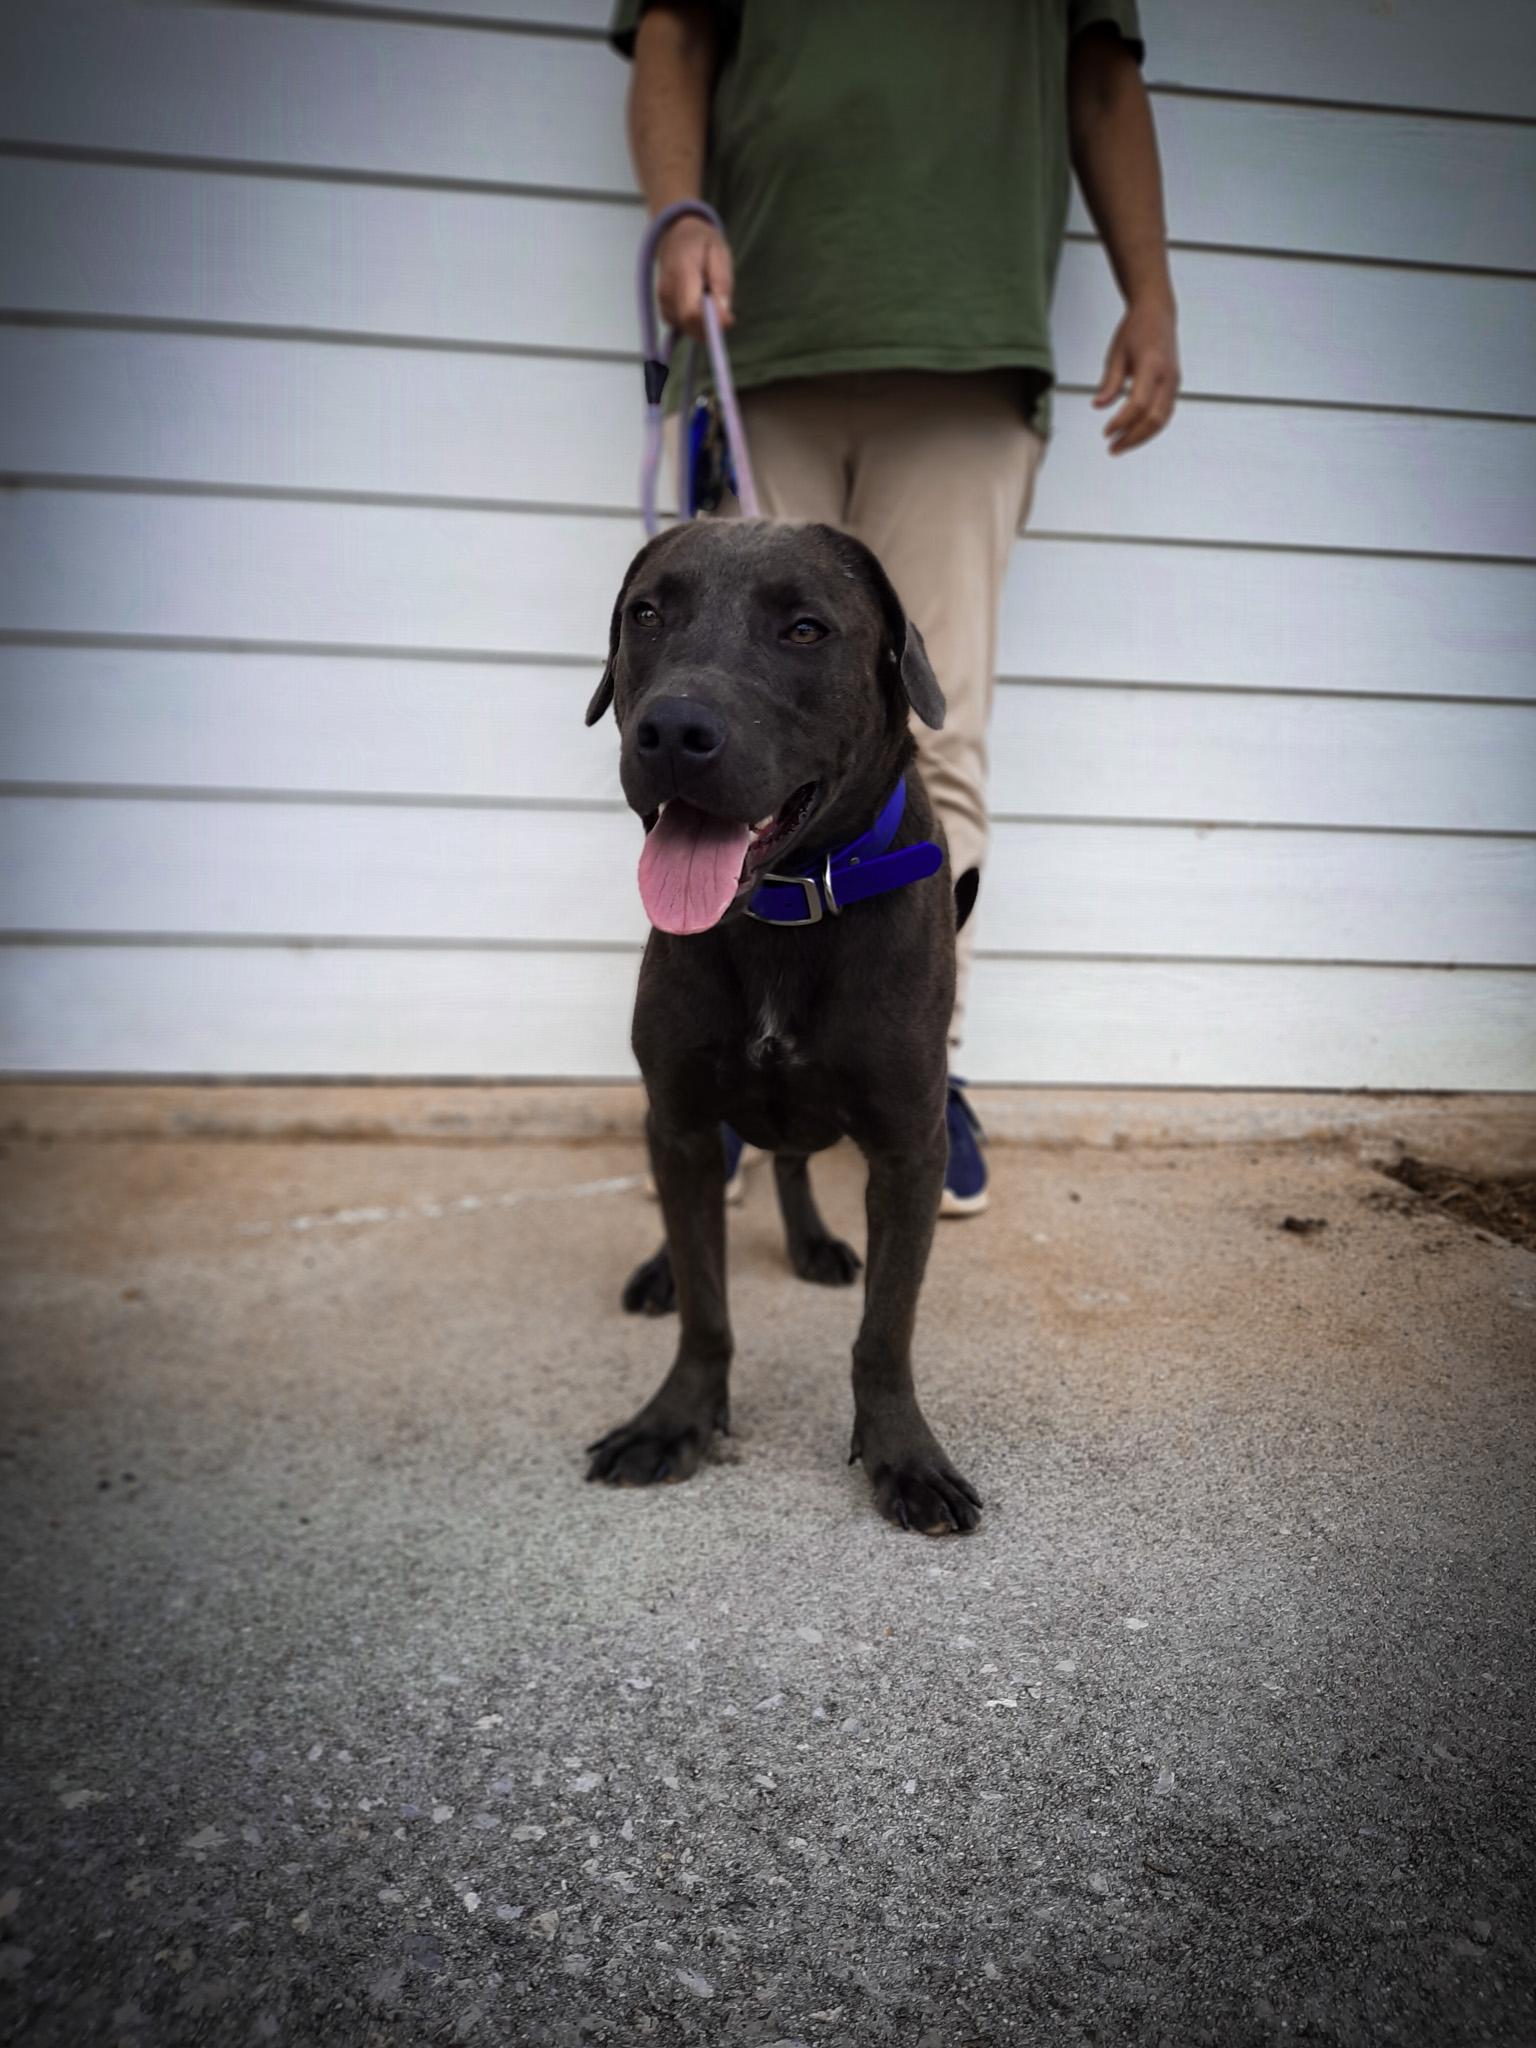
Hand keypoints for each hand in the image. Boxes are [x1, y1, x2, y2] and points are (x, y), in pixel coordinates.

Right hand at [655, 214, 734, 340]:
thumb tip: (724, 314)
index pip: (691, 312)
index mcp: (682, 272)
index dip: (712, 322)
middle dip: (711, 325)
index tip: (730, 318)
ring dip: (704, 323)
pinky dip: (696, 322)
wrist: (675, 233)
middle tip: (722, 306)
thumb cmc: (701, 241)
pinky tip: (700, 303)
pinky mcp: (663, 308)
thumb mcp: (719, 252)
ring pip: (688, 328)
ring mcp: (663, 301)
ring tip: (709, 298)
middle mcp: (667, 290)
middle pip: (689, 325)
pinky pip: (683, 326)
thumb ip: (722, 282)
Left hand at [1093, 294, 1179, 454]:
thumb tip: (1099, 406)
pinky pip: (1165, 414)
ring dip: (1141, 437)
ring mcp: (1174, 382)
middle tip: (1113, 448)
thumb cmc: (1137, 328)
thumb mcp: (1116, 353)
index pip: (1139, 403)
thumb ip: (1109, 382)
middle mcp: (1168, 376)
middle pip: (1154, 418)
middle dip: (1132, 437)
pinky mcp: (1174, 386)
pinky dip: (1150, 428)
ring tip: (1120, 445)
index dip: (1122, 422)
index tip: (1107, 432)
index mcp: (1152, 365)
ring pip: (1162, 420)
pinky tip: (1134, 434)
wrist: (1158, 313)